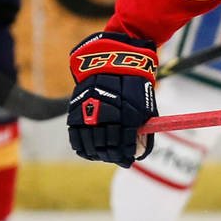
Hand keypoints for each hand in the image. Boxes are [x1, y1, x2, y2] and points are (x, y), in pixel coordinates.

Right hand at [67, 30, 158, 165]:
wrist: (111, 59)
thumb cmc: (133, 83)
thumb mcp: (145, 103)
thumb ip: (143, 129)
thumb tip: (140, 152)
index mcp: (128, 114)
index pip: (125, 145)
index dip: (126, 156)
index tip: (128, 161)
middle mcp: (107, 115)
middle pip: (107, 147)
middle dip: (113, 156)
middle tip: (117, 159)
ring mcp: (89, 114)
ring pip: (91, 145)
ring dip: (98, 154)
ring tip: (103, 156)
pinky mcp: (75, 111)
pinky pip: (76, 137)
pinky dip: (82, 147)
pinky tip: (88, 151)